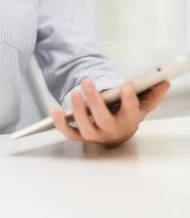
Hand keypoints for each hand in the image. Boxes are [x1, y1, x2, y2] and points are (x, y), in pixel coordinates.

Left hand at [51, 79, 169, 147]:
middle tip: (87, 82)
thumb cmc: (126, 115)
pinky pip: (69, 133)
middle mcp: (111, 131)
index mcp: (128, 122)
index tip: (126, 86)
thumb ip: (152, 94)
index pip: (131, 112)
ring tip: (75, 92)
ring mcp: (94, 134)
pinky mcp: (80, 135)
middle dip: (94, 101)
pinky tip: (55, 110)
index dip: (129, 100)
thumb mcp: (141, 105)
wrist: (115, 132)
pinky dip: (61, 124)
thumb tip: (163, 82)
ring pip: (85, 127)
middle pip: (103, 119)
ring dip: (77, 110)